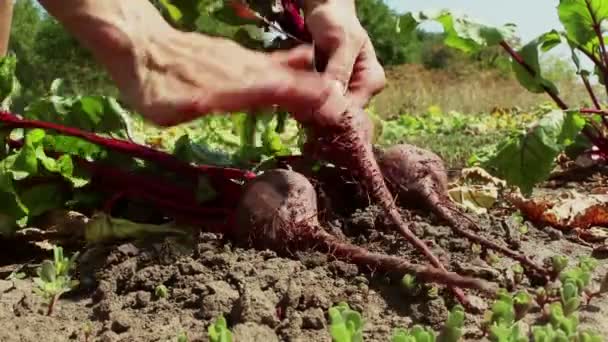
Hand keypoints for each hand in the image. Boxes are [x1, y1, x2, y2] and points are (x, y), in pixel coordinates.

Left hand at [110, 30, 335, 125]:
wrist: (139, 45)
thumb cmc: (148, 85)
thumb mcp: (165, 107)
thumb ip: (197, 105)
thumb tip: (216, 102)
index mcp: (228, 86)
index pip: (278, 91)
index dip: (307, 99)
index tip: (335, 108)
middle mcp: (241, 71)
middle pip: (288, 79)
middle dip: (319, 92)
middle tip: (347, 105)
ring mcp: (240, 62)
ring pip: (281, 69)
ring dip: (309, 81)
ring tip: (336, 91)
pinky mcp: (235, 58)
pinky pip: (270, 63)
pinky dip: (291, 67)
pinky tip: (305, 64)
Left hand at [304, 0, 385, 107]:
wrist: (326, 10)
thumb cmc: (337, 21)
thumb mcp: (341, 42)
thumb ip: (339, 69)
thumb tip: (335, 96)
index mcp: (372, 81)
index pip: (351, 108)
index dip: (329, 110)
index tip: (306, 105)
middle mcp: (362, 91)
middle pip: (338, 111)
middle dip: (316, 107)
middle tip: (295, 101)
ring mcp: (346, 92)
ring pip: (325, 109)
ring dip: (308, 104)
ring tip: (293, 96)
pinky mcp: (330, 90)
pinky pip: (316, 101)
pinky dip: (305, 97)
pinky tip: (294, 92)